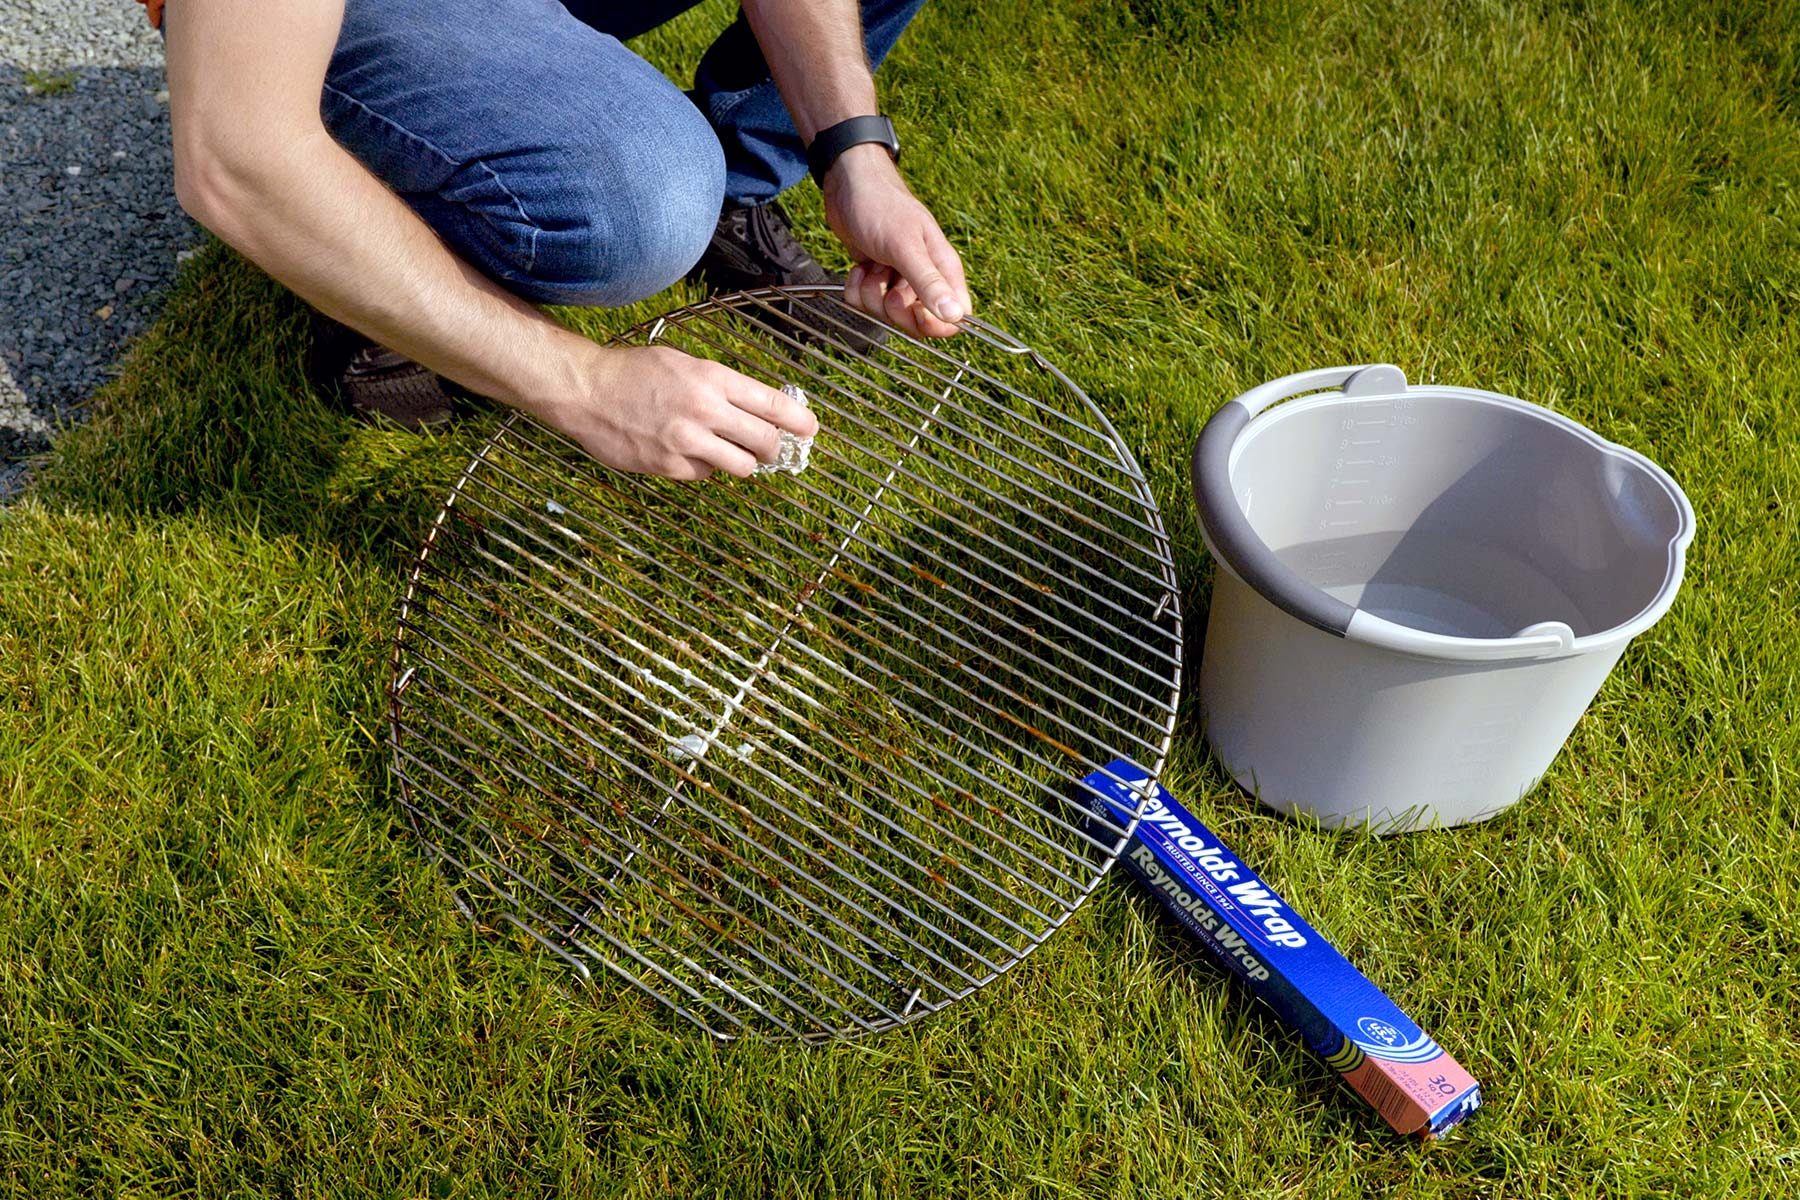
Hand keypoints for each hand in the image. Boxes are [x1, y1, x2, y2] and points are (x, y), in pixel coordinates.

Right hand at [543, 344, 817, 480]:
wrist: (588, 390)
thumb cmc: (636, 372)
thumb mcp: (684, 364)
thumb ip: (720, 386)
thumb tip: (757, 408)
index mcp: (713, 379)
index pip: (771, 403)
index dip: (798, 420)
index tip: (811, 429)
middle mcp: (705, 410)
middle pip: (765, 441)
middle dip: (775, 448)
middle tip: (773, 449)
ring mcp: (688, 441)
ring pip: (742, 466)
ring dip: (743, 462)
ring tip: (729, 453)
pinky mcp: (670, 466)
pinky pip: (706, 475)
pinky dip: (704, 468)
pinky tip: (687, 453)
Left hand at [822, 145, 970, 337]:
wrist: (847, 184)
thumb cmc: (881, 206)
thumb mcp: (905, 246)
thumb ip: (928, 282)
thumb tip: (955, 315)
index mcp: (943, 269)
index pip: (954, 318)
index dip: (934, 324)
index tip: (914, 311)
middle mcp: (924, 278)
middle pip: (917, 322)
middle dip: (894, 307)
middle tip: (885, 278)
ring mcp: (898, 280)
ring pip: (887, 314)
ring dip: (871, 292)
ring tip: (872, 263)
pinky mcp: (876, 279)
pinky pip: (864, 303)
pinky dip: (856, 287)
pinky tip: (860, 265)